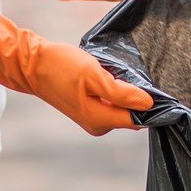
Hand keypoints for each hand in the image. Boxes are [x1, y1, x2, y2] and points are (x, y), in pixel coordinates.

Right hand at [0, 0, 151, 134]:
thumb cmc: (61, 67)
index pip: (139, 119)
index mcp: (101, 120)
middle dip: (138, 97)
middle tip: (136, 74)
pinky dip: (116, 91)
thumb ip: (122, 93)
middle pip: (132, 114)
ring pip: (123, 107)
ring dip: (126, 92)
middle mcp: (99, 125)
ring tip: (119, 73)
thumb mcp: (94, 75)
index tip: (158, 88)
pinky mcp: (90, 109)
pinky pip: (113, 102)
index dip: (151, 105)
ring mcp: (94, 119)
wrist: (32, 65)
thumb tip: (148, 104)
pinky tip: (110, 76)